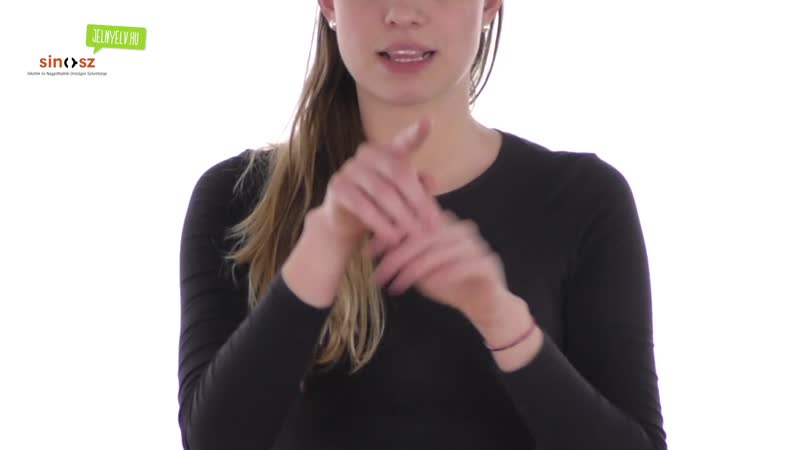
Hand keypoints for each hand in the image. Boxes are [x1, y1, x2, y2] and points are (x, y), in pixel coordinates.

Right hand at [310, 117, 439, 250]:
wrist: (347, 224)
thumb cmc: (384, 207)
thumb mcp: (405, 199)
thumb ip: (420, 190)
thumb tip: (432, 181)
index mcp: (389, 151)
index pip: (404, 140)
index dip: (416, 132)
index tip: (428, 122)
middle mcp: (369, 153)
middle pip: (399, 173)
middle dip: (419, 201)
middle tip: (432, 226)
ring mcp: (351, 167)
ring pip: (383, 192)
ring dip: (403, 216)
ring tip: (416, 235)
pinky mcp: (337, 186)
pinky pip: (362, 205)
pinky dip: (380, 223)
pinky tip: (393, 238)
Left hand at [369, 208, 508, 317]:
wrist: (484, 305)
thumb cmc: (449, 283)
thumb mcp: (420, 268)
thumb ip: (404, 255)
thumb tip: (373, 247)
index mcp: (445, 224)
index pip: (415, 220)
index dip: (390, 234)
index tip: (369, 251)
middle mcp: (461, 229)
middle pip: (425, 235)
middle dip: (398, 255)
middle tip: (380, 274)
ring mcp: (477, 245)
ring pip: (441, 250)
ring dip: (416, 269)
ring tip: (398, 285)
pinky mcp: (488, 264)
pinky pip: (464, 265)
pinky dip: (444, 274)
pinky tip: (428, 285)